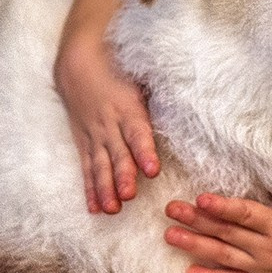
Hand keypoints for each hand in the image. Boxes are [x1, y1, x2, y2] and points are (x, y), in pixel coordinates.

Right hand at [53, 30, 159, 214]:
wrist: (78, 63)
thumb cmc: (118, 69)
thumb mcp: (140, 76)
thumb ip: (161, 92)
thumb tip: (193, 98)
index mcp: (128, 108)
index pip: (137, 133)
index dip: (144, 152)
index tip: (152, 169)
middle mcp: (109, 124)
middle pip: (116, 154)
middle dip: (122, 176)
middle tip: (128, 196)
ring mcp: (94, 136)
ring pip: (99, 166)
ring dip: (105, 189)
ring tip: (111, 209)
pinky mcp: (84, 143)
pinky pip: (86, 169)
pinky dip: (89, 189)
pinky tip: (94, 207)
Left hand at [163, 194, 271, 272]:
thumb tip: (247, 192)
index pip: (245, 214)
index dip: (221, 206)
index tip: (200, 197)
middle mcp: (270, 249)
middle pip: (227, 233)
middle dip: (196, 220)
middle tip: (171, 209)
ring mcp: (267, 269)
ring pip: (224, 255)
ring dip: (196, 244)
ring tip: (170, 235)